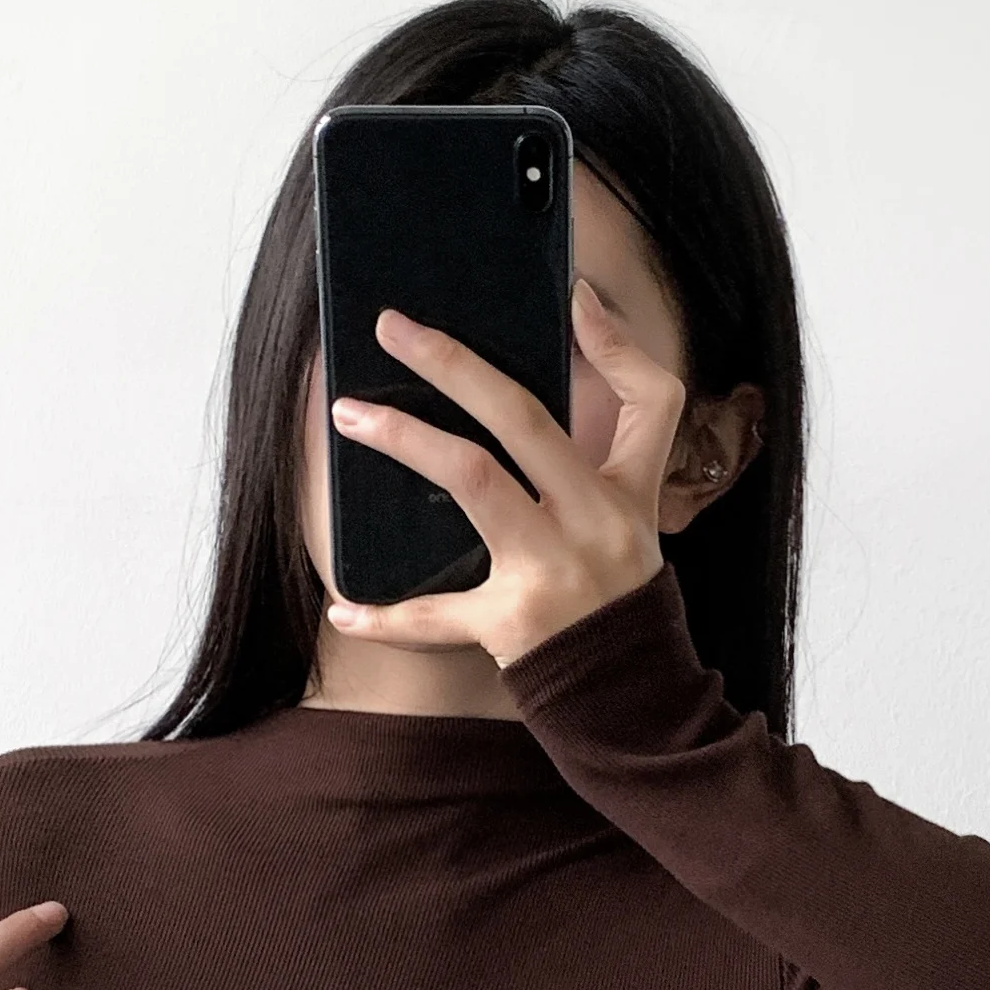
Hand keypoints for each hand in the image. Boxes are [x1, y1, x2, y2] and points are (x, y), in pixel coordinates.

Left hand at [324, 279, 678, 667]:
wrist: (626, 695)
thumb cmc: (617, 587)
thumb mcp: (638, 510)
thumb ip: (623, 424)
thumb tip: (578, 314)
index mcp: (623, 494)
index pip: (647, 403)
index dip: (615, 347)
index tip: (569, 294)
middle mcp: (590, 525)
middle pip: (522, 422)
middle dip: (454, 364)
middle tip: (391, 327)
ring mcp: (549, 574)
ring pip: (474, 482)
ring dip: (407, 441)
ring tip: (350, 416)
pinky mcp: (510, 627)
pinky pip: (436, 616)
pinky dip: (386, 616)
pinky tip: (342, 608)